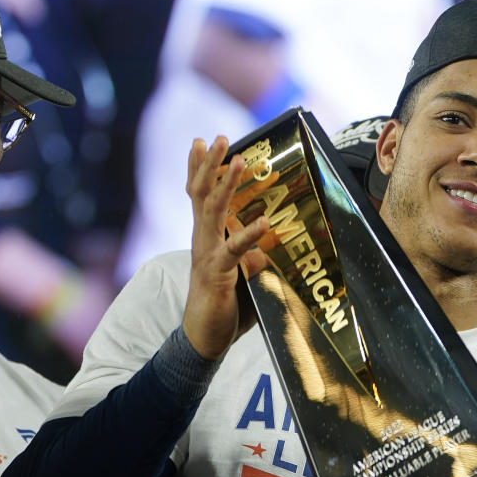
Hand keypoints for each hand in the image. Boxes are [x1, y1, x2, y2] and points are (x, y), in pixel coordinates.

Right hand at [182, 137, 270, 358]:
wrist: (203, 339)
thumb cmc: (225, 306)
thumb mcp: (241, 272)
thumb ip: (254, 253)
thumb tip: (278, 241)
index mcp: (205, 237)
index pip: (198, 195)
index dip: (199, 168)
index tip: (200, 141)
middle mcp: (202, 240)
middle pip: (201, 194)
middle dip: (209, 164)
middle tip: (218, 137)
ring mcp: (207, 255)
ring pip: (213, 212)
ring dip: (225, 184)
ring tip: (237, 160)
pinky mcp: (217, 274)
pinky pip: (233, 250)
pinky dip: (249, 235)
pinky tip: (265, 222)